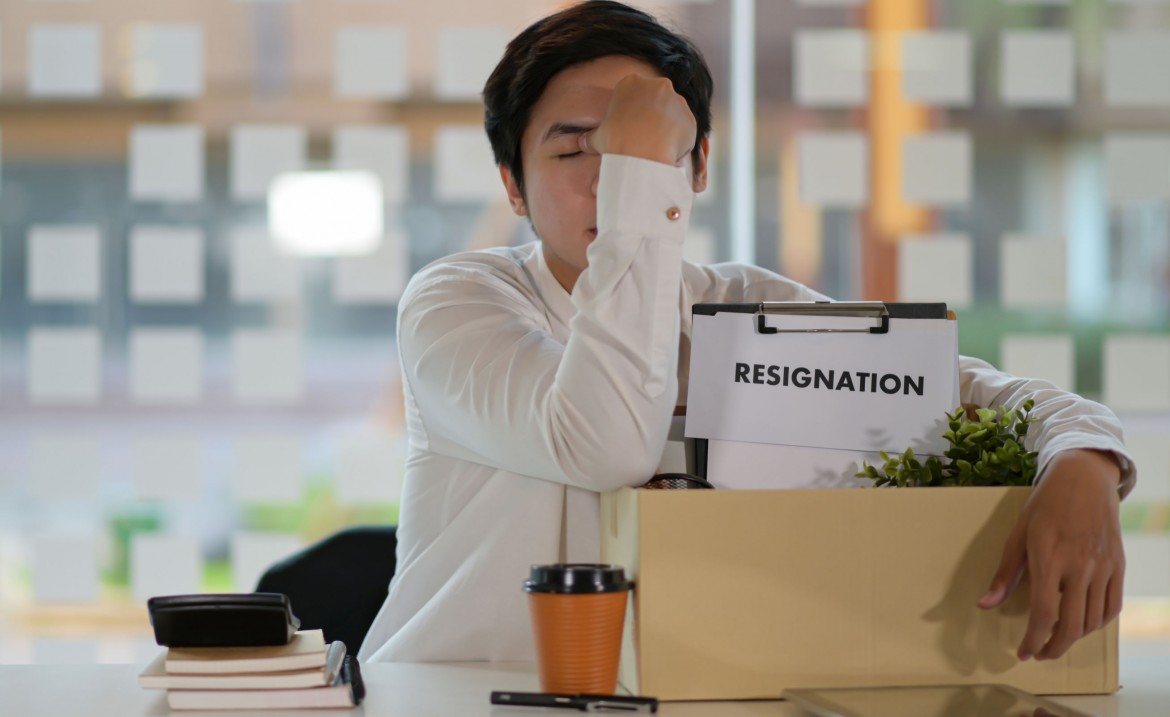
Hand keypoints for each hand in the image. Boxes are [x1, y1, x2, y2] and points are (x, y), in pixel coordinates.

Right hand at [579, 74, 695, 166]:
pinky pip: (685, 129)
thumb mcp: (597, 138)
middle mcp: (657, 85)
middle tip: (645, 138)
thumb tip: (582, 142)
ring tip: (656, 148)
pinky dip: (679, 140)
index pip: (635, 94)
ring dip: (668, 128)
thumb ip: (591, 137)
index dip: (633, 112)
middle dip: (654, 116)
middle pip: (657, 100)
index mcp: (631, 83)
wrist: (640, 154)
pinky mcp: (690, 118)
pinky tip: (669, 152)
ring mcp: (676, 100)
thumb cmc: (615, 141)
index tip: (630, 127)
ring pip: (673, 114)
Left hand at [977, 449, 1123, 660]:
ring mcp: (1103, 567)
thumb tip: (985, 604)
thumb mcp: (1018, 534)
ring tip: (1057, 639)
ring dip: (1074, 638)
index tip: (1024, 652)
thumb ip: (1005, 573)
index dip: (1033, 640)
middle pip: (1072, 625)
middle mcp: (1080, 566)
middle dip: (1054, 648)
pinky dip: (1098, 623)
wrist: (1084, 479)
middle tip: (1040, 653)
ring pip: (1094, 620)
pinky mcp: (1118, 565)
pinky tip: (1083, 623)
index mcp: (1050, 559)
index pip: (1044, 613)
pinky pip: (1112, 606)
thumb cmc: (1045, 504)